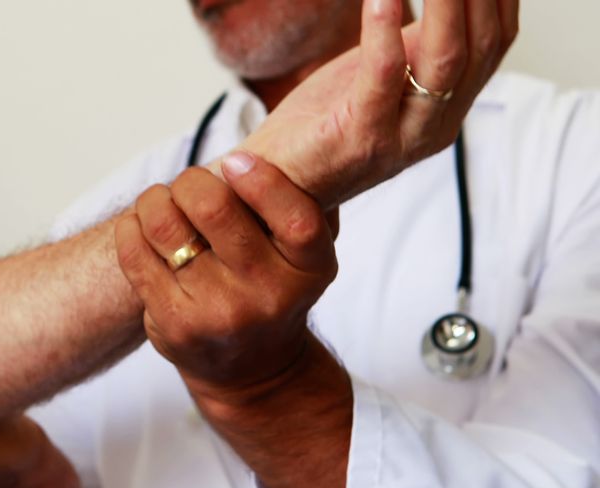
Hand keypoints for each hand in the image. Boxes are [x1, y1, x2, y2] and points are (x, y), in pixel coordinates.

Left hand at [116, 152, 337, 392]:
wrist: (251, 368)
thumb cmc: (271, 287)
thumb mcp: (303, 254)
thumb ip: (297, 201)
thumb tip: (280, 144)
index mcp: (310, 269)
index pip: (295, 218)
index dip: (261, 180)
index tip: (235, 161)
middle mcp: (268, 294)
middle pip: (215, 209)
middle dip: (191, 182)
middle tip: (189, 186)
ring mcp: (219, 313)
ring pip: (166, 226)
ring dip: (155, 201)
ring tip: (160, 204)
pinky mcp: (174, 324)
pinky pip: (135, 254)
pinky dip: (131, 228)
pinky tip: (140, 227)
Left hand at [224, 0, 518, 206]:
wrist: (271, 188)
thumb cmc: (319, 126)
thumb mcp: (379, 80)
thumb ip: (414, 46)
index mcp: (448, 107)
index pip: (496, 39)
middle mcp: (437, 124)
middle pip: (483, 44)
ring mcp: (403, 136)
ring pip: (448, 60)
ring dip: (449, 3)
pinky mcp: (360, 138)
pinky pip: (383, 76)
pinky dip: (384, 30)